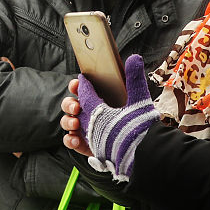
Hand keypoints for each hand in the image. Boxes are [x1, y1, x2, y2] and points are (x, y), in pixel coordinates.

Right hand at [74, 54, 156, 181]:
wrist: (142, 152)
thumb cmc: (139, 124)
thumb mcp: (137, 99)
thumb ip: (133, 78)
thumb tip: (134, 57)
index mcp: (102, 101)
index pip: (83, 89)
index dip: (77, 85)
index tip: (78, 83)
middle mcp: (93, 114)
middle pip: (71, 104)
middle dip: (69, 103)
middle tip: (77, 107)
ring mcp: (89, 130)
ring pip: (68, 122)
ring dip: (67, 120)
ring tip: (75, 124)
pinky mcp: (87, 145)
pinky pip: (71, 140)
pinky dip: (69, 139)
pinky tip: (76, 139)